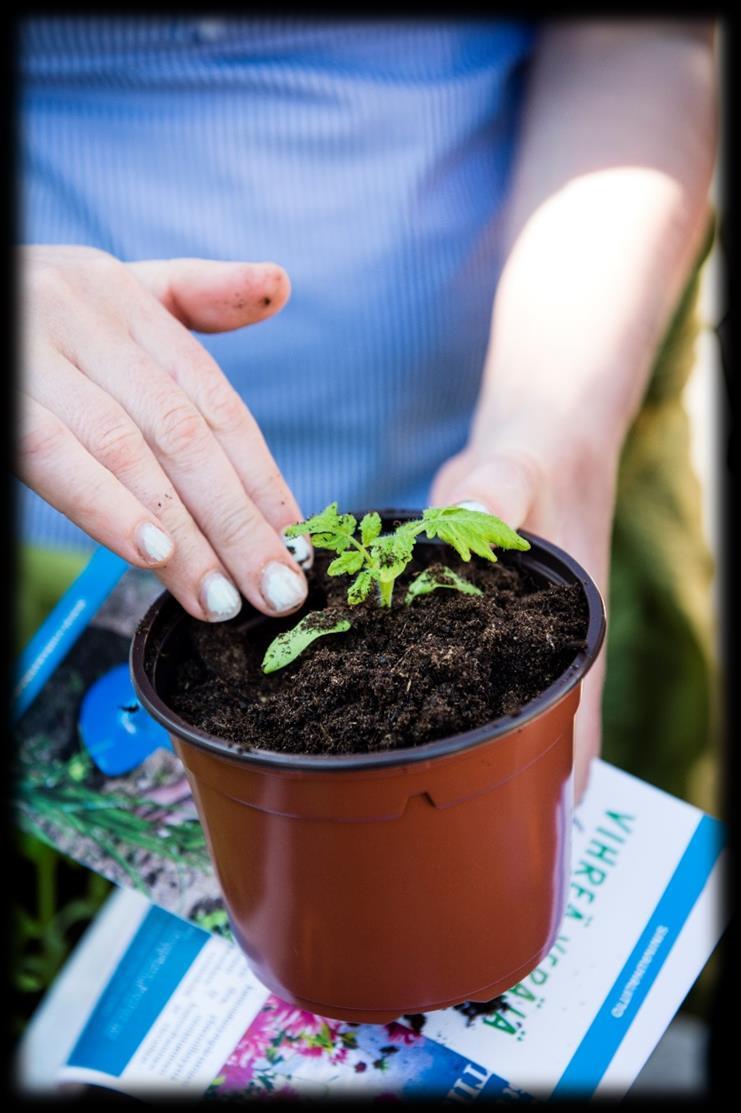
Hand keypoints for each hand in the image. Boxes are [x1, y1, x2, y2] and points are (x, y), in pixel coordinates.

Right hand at [18, 245, 311, 621]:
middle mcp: (86, 317)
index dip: (259, 477)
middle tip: (277, 591)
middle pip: (184, 435)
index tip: (295, 541)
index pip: (213, 401)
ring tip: (220, 599)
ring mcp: (35, 352)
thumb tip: (281, 285)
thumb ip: (194, 297)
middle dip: (238, 523)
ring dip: (184, 537)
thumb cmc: (28, 308)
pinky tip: (151, 556)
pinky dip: (107, 506)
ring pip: (129, 454)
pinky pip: (55, 455)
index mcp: (126, 299)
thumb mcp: (108, 290)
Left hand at [431, 426, 615, 803]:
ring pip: (479, 713)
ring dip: (454, 745)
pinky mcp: (461, 633)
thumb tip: (479, 514)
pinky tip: (371, 716)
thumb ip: (499, 493)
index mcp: (564, 639)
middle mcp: (531, 656)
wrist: (526, 452)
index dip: (555, 784)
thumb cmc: (538, 467)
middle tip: (444, 829)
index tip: (528, 831)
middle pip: (525, 737)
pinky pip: (437, 674)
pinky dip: (413, 695)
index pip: (573, 728)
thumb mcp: (522, 475)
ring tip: (404, 792)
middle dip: (499, 783)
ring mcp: (496, 650)